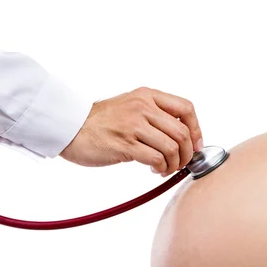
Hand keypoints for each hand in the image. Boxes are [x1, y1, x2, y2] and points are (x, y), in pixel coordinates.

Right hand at [60, 87, 202, 175]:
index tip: (196, 144)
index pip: (186, 108)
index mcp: (147, 96)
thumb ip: (155, 115)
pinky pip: (156, 159)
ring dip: (174, 164)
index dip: (196, 129)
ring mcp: (133, 125)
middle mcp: (143, 107)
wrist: (70, 127)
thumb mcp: (131, 107)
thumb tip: (184, 137)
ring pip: (172, 147)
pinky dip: (161, 168)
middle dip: (188, 153)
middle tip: (182, 163)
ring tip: (165, 168)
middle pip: (182, 132)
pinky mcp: (125, 144)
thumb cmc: (100, 121)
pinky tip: (155, 169)